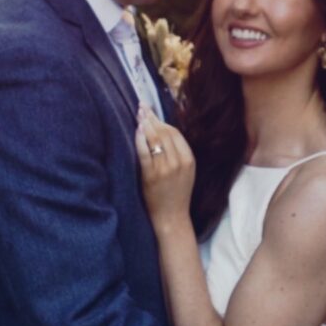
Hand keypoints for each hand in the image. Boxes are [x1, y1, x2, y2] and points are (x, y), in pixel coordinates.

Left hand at [134, 106, 194, 220]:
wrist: (172, 217)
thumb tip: (163, 131)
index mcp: (189, 160)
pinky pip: (144, 152)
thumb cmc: (177, 194)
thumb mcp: (186, 172)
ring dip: (145, 124)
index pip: (175, 133)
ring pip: (155, 139)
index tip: (152, 111)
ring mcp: (165, 169)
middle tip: (142, 107)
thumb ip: (178, 154)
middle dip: (152, 118)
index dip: (162, 120)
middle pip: (164, 132)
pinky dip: (139, 139)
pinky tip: (135, 131)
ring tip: (138, 114)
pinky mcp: (151, 176)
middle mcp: (179, 162)